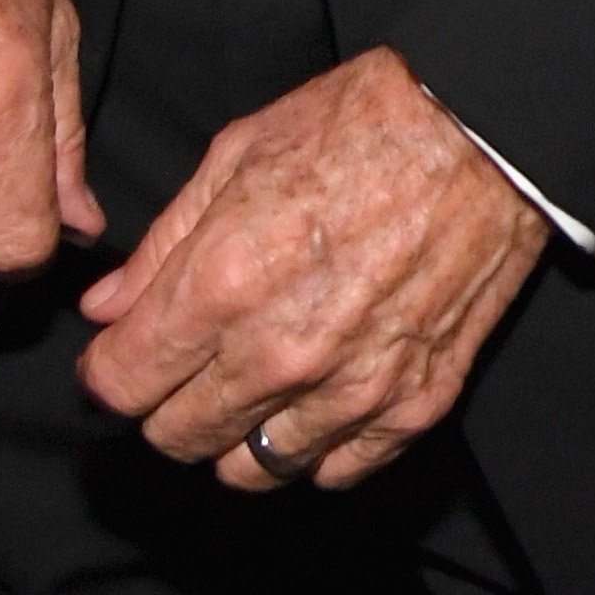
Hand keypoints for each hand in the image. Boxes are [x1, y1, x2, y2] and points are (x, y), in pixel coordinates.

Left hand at [75, 49, 548, 492]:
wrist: (485, 130)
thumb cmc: (363, 122)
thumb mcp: (237, 154)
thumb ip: (162, 245)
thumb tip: (108, 308)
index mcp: (223, 284)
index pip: (121, 385)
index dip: (108, 372)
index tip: (121, 354)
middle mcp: (280, 354)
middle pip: (177, 439)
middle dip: (165, 406)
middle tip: (188, 364)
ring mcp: (351, 389)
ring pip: (252, 472)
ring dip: (238, 435)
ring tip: (255, 386)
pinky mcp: (413, 404)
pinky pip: (337, 471)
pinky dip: (317, 447)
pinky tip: (319, 397)